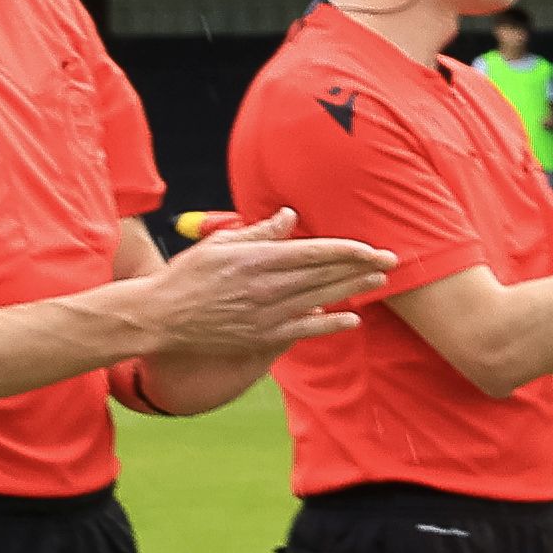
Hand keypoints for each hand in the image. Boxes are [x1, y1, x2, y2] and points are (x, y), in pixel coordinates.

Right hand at [120, 210, 394, 360]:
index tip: (372, 249)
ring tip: (380, 281)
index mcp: (256, 260)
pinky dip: (331, 325)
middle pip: (324, 275)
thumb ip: (260, 232)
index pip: (313, 253)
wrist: (160, 316)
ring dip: (353, 290)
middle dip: (361, 268)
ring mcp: (266, 314)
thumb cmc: (188, 275)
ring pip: (321, 299)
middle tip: (392, 261)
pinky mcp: (263, 336)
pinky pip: (305, 330)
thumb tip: (291, 216)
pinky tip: (353, 319)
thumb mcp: (220, 244)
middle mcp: (266, 287)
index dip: (347, 251)